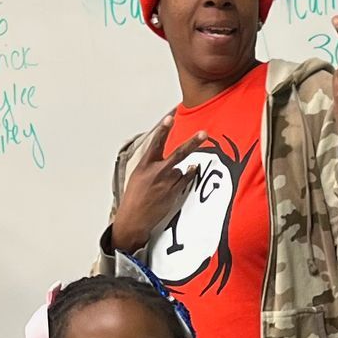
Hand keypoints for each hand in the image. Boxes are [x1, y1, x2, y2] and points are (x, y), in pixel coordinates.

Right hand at [110, 115, 190, 256]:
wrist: (134, 219)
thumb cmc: (134, 198)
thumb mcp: (138, 176)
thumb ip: (152, 165)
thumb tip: (168, 161)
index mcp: (145, 166)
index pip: (156, 143)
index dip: (163, 130)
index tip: (170, 119)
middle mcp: (158, 172)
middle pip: (179, 154)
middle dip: (193, 143)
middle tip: (203, 134)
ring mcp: (168, 183)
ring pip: (182, 169)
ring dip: (178, 172)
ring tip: (165, 181)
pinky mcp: (175, 193)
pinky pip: (186, 179)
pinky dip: (188, 175)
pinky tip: (189, 173)